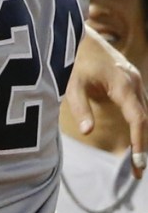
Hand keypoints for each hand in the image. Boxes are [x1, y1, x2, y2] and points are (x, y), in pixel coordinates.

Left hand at [65, 24, 147, 176]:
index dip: (140, 142)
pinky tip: (137, 144)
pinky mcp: (134, 85)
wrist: (87, 38)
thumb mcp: (73, 85)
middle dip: (143, 147)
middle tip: (137, 174)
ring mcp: (138, 83)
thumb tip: (88, 132)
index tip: (138, 164)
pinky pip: (142, 109)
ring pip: (147, 115)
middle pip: (146, 120)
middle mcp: (136, 84)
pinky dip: (142, 127)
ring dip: (144, 138)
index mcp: (124, 84)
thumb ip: (80, 108)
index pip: (138, 118)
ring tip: (137, 165)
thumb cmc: (77, 62)